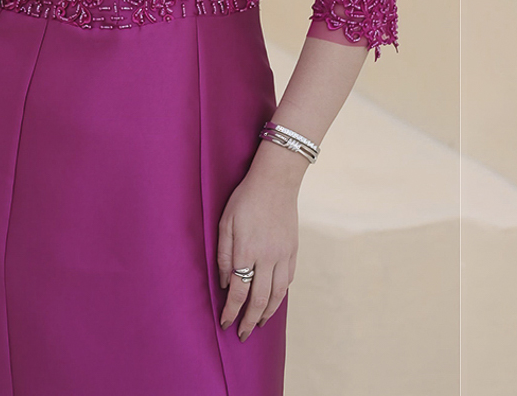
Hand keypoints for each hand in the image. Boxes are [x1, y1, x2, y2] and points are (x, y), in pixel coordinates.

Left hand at [216, 155, 300, 340]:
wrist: (276, 181)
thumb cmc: (245, 199)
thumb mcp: (225, 222)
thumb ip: (223, 254)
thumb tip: (223, 282)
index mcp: (246, 251)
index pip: (238, 291)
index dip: (231, 310)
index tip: (225, 323)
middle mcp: (266, 257)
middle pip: (259, 299)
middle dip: (249, 320)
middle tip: (242, 334)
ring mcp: (283, 255)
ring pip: (277, 294)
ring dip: (267, 313)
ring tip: (258, 323)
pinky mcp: (293, 250)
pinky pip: (288, 280)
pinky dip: (281, 295)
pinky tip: (274, 300)